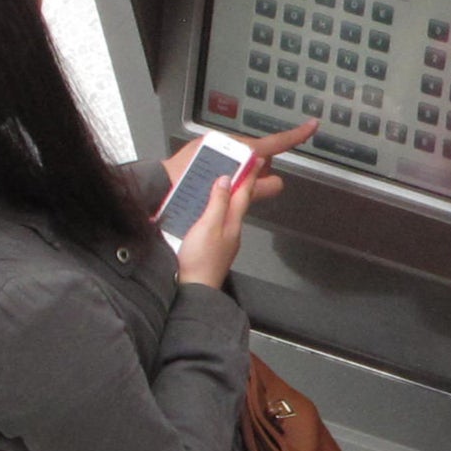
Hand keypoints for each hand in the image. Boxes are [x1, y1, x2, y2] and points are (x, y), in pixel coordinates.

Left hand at [160, 120, 316, 203]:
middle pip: (258, 155)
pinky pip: (227, 159)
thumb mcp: (229, 192)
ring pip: (243, 159)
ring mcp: (215, 145)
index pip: (272, 143)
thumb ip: (256, 187)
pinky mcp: (204, 151)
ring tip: (225, 188)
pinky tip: (218, 184)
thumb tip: (277, 182)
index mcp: (234, 147)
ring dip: (242, 174)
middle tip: (248, 188)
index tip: (312, 126)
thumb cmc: (190, 189)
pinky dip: (229, 172)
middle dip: (259, 171)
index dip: (294, 136)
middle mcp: (225, 142)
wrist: (158, 189)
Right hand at [175, 174, 254, 289]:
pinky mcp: (213, 248)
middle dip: (243, 184)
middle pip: (239, 202)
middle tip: (246, 168)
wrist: (194, 290)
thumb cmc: (200, 260)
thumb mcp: (208, 225)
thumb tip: (226, 180)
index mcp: (232, 222)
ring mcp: (223, 241)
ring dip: (230, 197)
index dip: (249, 175)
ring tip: (228, 184)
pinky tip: (211, 211)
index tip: (256, 160)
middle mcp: (231, 231)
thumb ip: (218, 203)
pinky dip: (219, 211)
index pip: (243, 193)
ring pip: (230, 213)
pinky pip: (219, 223)